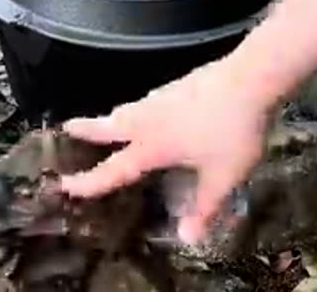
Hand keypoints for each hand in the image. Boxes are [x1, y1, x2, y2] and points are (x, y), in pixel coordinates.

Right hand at [58, 55, 273, 244]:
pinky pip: (147, 101)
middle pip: (109, 126)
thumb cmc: (232, 131)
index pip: (114, 169)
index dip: (90, 181)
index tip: (66, 186)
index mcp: (153, 146)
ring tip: (108, 121)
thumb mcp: (223, 177)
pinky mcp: (179, 84)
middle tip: (67, 128)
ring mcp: (162, 97)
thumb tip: (186, 237)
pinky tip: (152, 109)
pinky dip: (138, 109)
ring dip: (112, 117)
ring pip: (128, 110)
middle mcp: (148, 119)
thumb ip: (204, 207)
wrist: (250, 78)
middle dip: (86, 129)